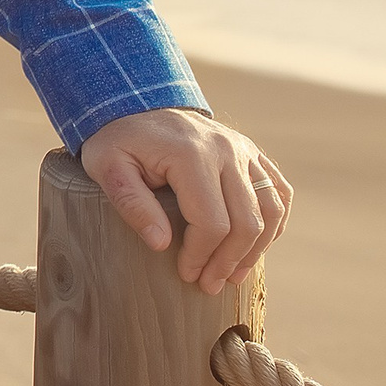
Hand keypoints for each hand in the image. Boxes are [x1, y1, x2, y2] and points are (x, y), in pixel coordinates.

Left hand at [78, 107, 291, 293]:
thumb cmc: (117, 139)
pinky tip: (256, 245)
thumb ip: (130, 202)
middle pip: (247, 221)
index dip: (202, 256)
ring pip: (271, 209)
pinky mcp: (252, 152)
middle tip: (209, 285)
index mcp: (191, 155)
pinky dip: (274, 222)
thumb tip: (160, 244)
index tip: (186, 275)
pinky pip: (279, 192)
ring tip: (233, 275)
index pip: (212, 222)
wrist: (135, 101)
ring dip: (256, 249)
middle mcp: (227, 150)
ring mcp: (244, 149)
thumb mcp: (106, 165)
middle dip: (229, 261)